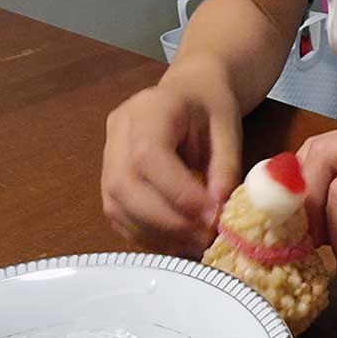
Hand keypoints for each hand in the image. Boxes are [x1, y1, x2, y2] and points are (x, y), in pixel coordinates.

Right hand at [101, 64, 241, 255]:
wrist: (189, 94)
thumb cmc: (211, 109)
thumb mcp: (229, 130)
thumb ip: (225, 167)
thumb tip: (219, 210)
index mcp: (148, 110)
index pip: (149, 156)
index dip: (179, 193)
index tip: (212, 215)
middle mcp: (118, 132)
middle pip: (124, 186)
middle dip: (167, 221)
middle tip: (205, 237)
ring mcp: (107, 157)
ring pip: (116, 206)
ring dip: (158, 234)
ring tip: (196, 244)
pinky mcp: (109, 181)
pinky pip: (119, 217)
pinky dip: (148, 236)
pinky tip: (178, 242)